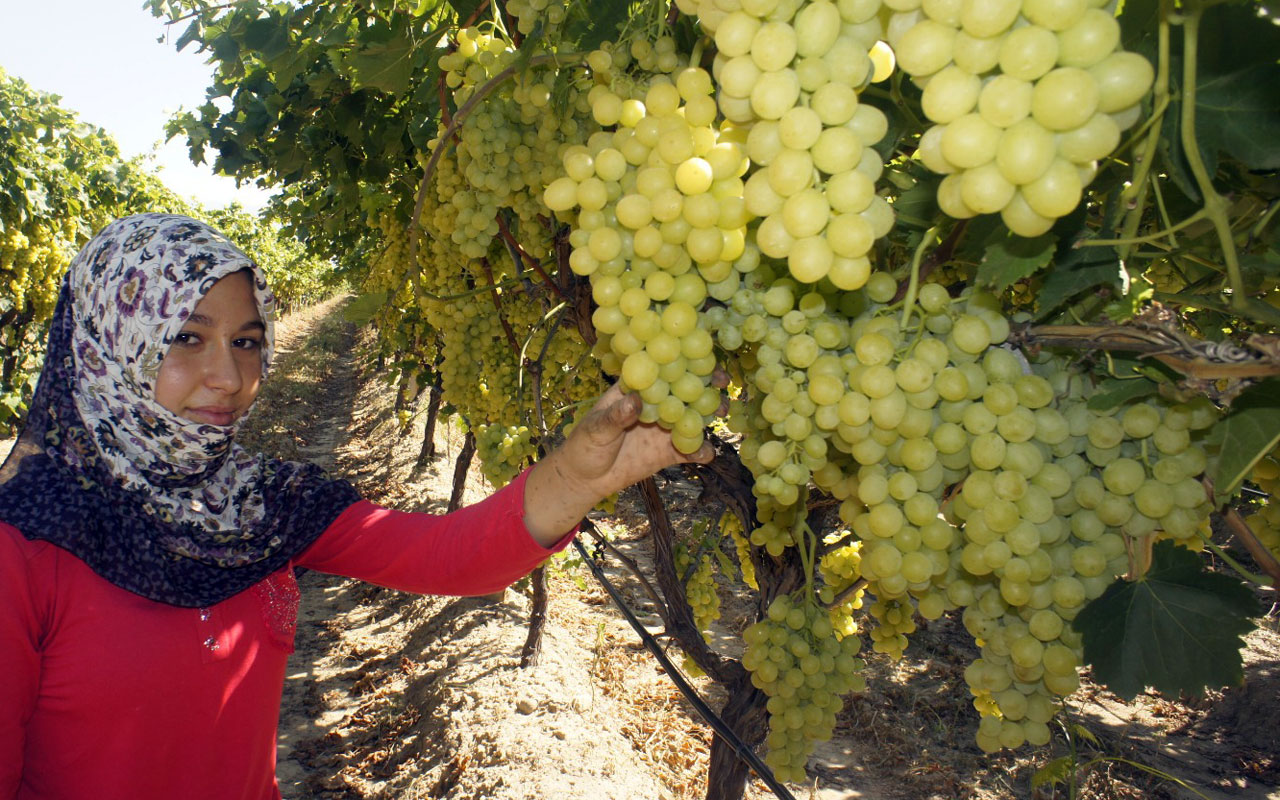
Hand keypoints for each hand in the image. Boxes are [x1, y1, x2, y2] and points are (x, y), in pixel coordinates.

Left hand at [522, 379, 722, 545]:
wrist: (586, 478)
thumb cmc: (585, 444)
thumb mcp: (596, 428)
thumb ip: (616, 416)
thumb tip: (635, 402)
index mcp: (637, 388)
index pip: (661, 370)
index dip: (682, 362)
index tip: (699, 361)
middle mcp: (655, 404)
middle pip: (684, 390)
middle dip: (705, 386)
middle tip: (721, 386)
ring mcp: (664, 427)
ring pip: (693, 417)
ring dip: (709, 414)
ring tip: (720, 415)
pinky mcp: (669, 452)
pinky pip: (690, 449)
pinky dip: (700, 451)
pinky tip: (705, 454)